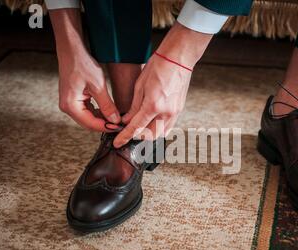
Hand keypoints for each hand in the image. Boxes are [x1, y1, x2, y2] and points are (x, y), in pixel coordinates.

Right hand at [49, 9, 119, 131]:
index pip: (90, 124)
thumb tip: (115, 120)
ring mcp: (69, 104)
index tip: (119, 127)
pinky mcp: (73, 100)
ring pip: (89, 118)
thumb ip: (107, 105)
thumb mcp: (98, 86)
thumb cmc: (82, 65)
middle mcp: (67, 107)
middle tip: (120, 124)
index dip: (106, 127)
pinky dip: (98, 112)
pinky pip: (87, 111)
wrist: (72, 51)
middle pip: (88, 123)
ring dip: (102, 119)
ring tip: (116, 118)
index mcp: (70, 106)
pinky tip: (109, 111)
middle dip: (104, 124)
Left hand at [113, 22, 212, 147]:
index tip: (117, 142)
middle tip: (128, 133)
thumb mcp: (140, 85)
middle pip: (150, 136)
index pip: (136, 128)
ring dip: (149, 134)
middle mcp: (165, 112)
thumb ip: (134, 106)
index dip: (125, 137)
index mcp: (153, 105)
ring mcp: (174, 112)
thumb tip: (127, 120)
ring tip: (140, 128)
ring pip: (161, 134)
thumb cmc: (158, 66)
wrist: (178, 58)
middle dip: (138, 137)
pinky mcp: (179, 110)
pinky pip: (169, 126)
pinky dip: (159, 128)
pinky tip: (152, 123)